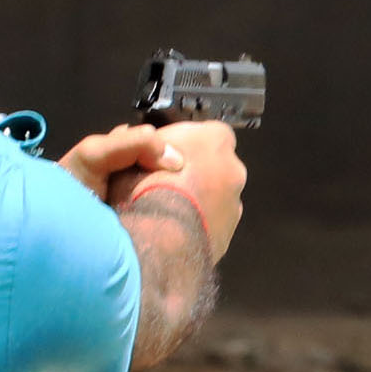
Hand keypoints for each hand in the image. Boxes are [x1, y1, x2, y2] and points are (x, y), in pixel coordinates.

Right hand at [60, 119, 246, 260]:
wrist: (160, 241)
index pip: (204, 131)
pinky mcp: (228, 234)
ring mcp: (235, 203)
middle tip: (164, 183)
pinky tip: (174, 229)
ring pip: (215, 196)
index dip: (182, 142)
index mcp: (216, 138)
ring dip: (197, 199)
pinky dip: (197, 223)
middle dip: (193, 171)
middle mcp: (234, 168)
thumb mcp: (135, 148)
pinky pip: (211, 223)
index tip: (164, 154)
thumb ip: (150, 143)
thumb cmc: (144, 188)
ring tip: (166, 210)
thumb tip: (150, 143)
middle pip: (213, 164)